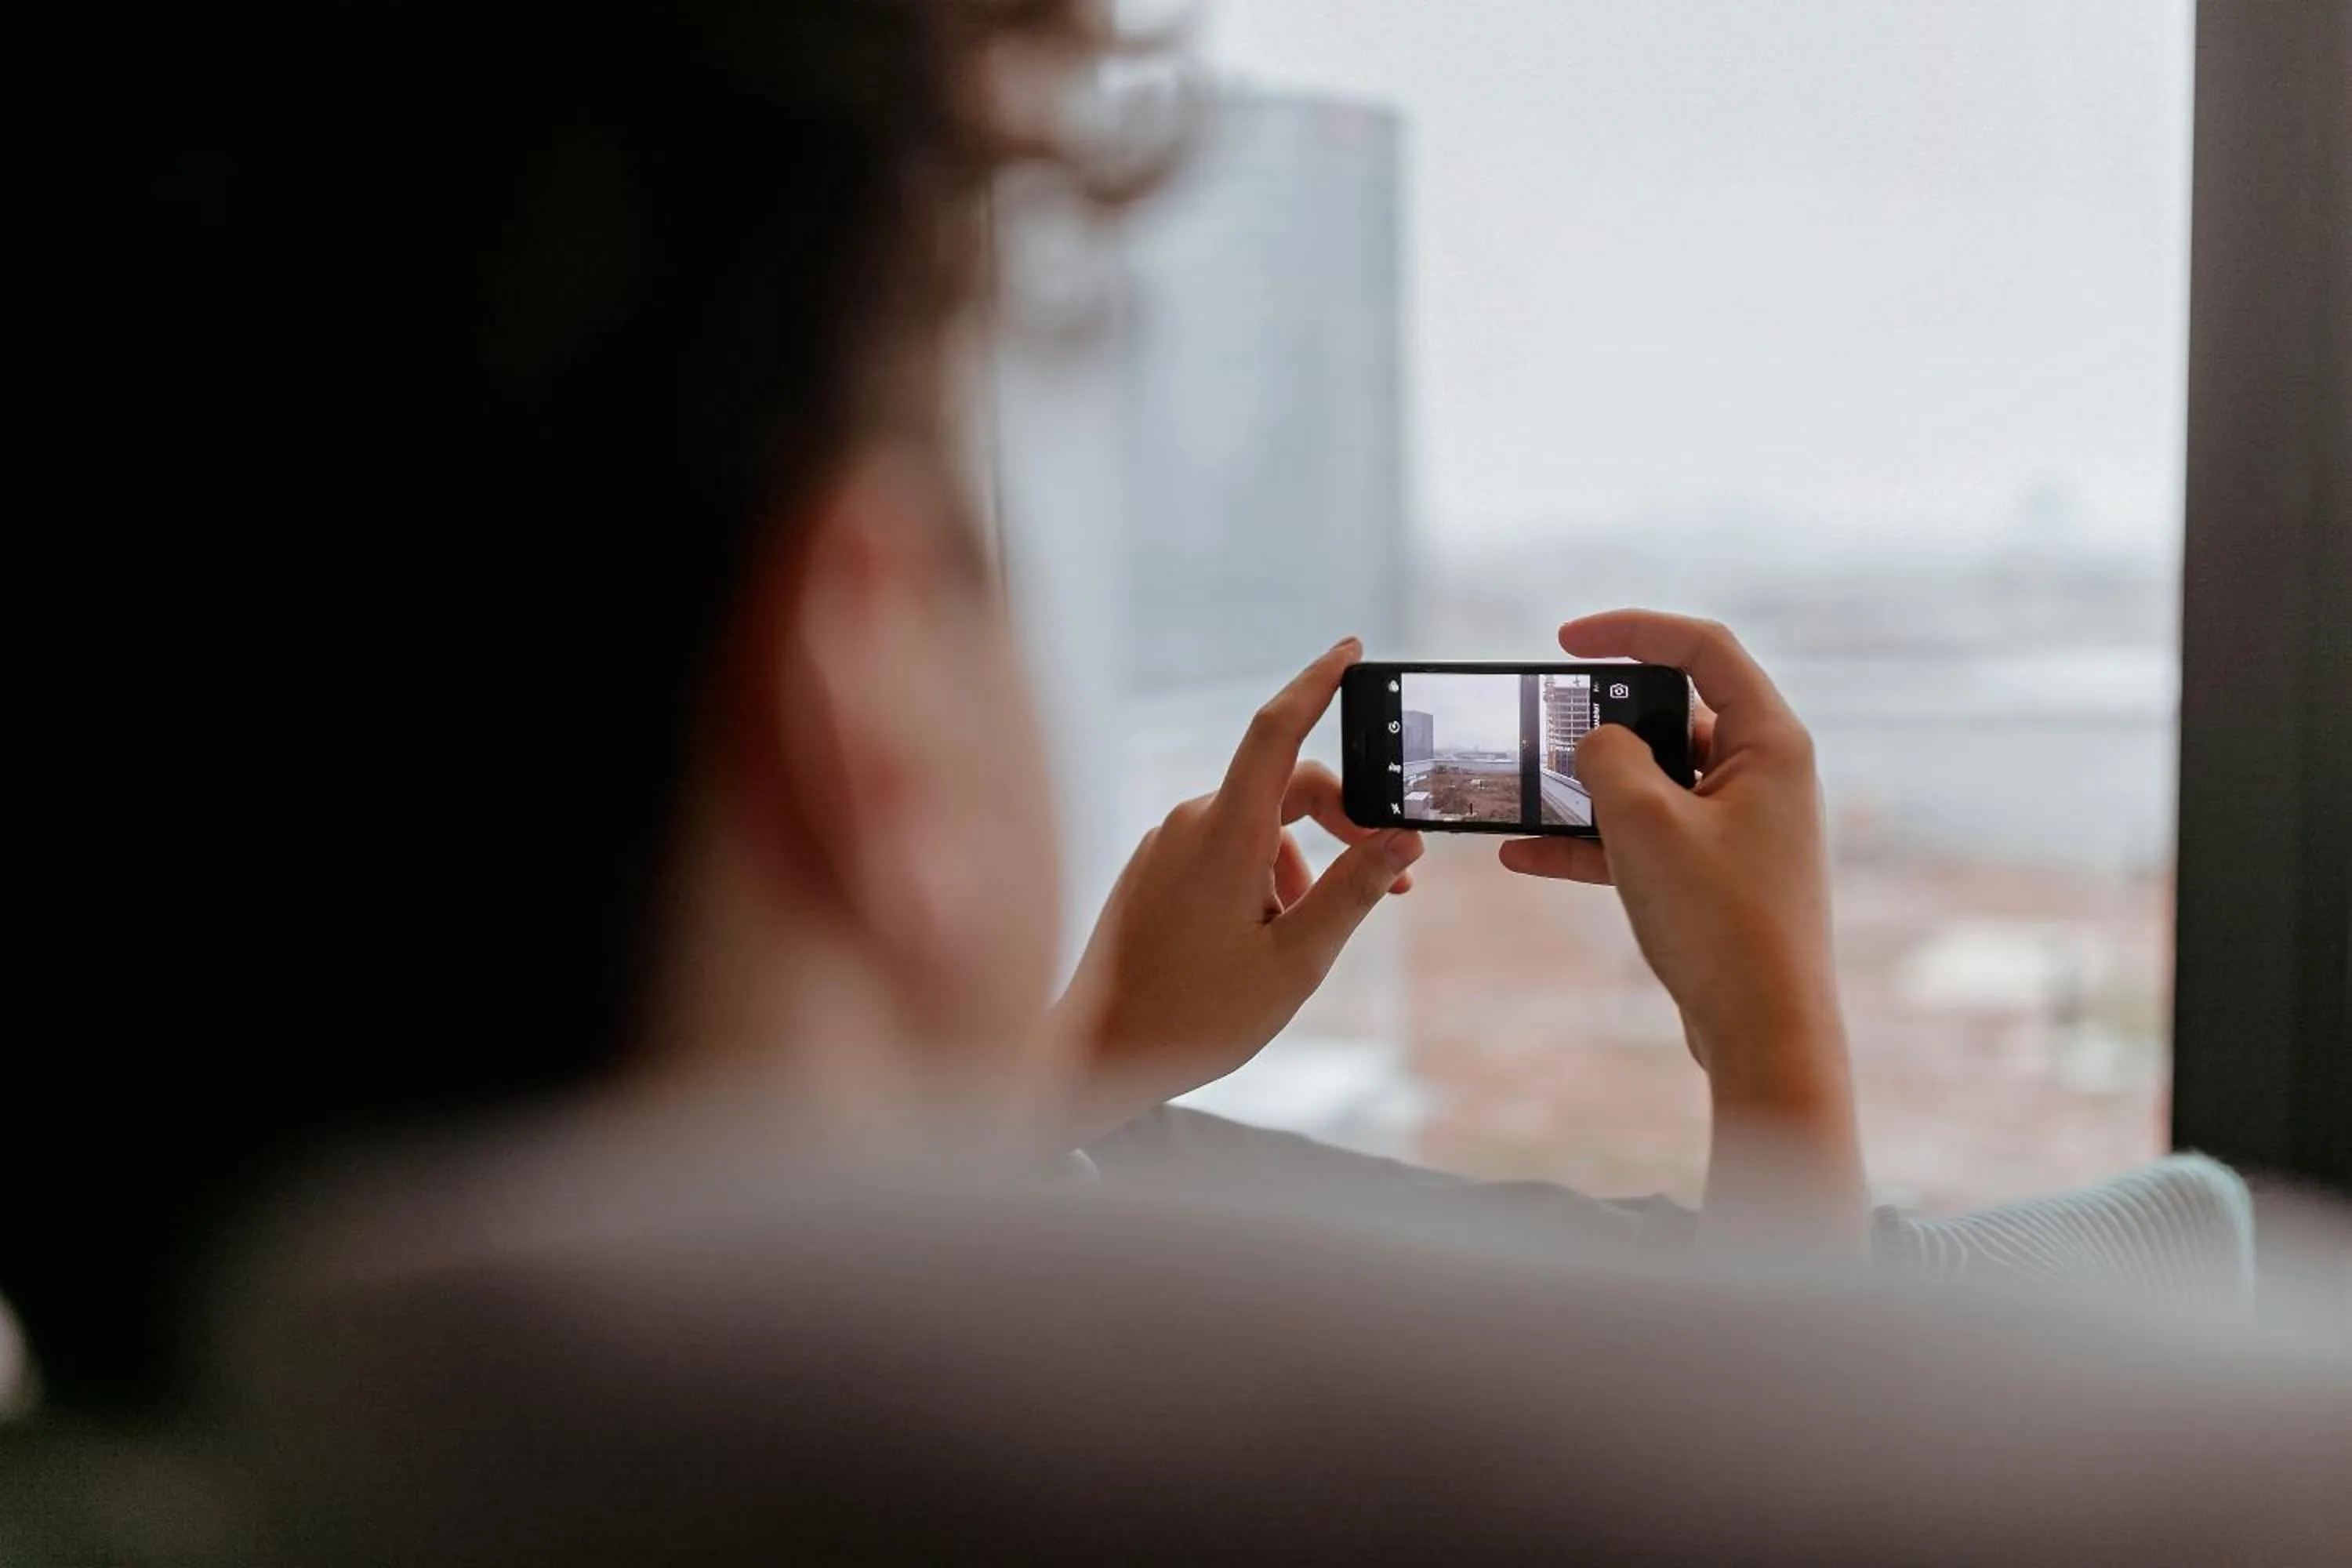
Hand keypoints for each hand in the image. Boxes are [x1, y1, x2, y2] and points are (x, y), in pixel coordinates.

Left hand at [1057, 638, 1423, 1138]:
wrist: (1093, 1056)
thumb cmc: (1194, 1017)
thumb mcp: (1296, 962)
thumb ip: (1353, 892)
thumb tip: (1402, 839)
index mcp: (1225, 835)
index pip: (1276, 731)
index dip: (1316, 682)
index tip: (1351, 649)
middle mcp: (1188, 824)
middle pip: (1284, 789)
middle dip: (1341, 825)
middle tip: (1390, 881)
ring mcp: (1164, 845)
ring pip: (1256, 829)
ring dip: (1297, 869)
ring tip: (1300, 944)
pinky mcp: (1151, 870)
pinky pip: (1222, 851)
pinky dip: (1260, 879)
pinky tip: (1259, 943)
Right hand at [1500, 610, 1861, 1245]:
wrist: (1766, 1033)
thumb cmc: (1722, 922)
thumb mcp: (1644, 821)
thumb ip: (1607, 758)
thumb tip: (1596, 741)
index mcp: (1770, 741)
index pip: (1702, 649)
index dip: (1632, 631)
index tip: (1566, 640)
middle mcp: (1764, 774)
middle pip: (1672, 714)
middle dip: (1597, 721)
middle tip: (1538, 728)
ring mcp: (1740, 826)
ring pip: (1651, 780)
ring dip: (1584, 787)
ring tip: (1519, 792)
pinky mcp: (1716, 874)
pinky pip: (1646, 836)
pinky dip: (1591, 840)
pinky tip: (1524, 854)